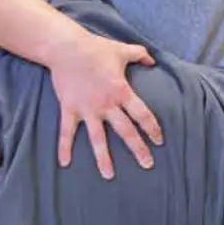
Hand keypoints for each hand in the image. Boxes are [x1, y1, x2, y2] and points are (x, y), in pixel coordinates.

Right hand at [49, 32, 163, 178]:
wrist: (66, 47)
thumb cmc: (95, 48)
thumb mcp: (122, 49)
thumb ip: (140, 54)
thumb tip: (153, 60)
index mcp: (121, 91)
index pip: (141, 114)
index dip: (152, 128)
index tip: (159, 141)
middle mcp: (106, 104)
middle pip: (125, 131)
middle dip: (137, 149)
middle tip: (147, 165)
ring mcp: (87, 109)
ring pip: (97, 139)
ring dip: (103, 158)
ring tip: (108, 176)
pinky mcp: (69, 108)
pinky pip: (67, 132)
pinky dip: (64, 147)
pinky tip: (64, 163)